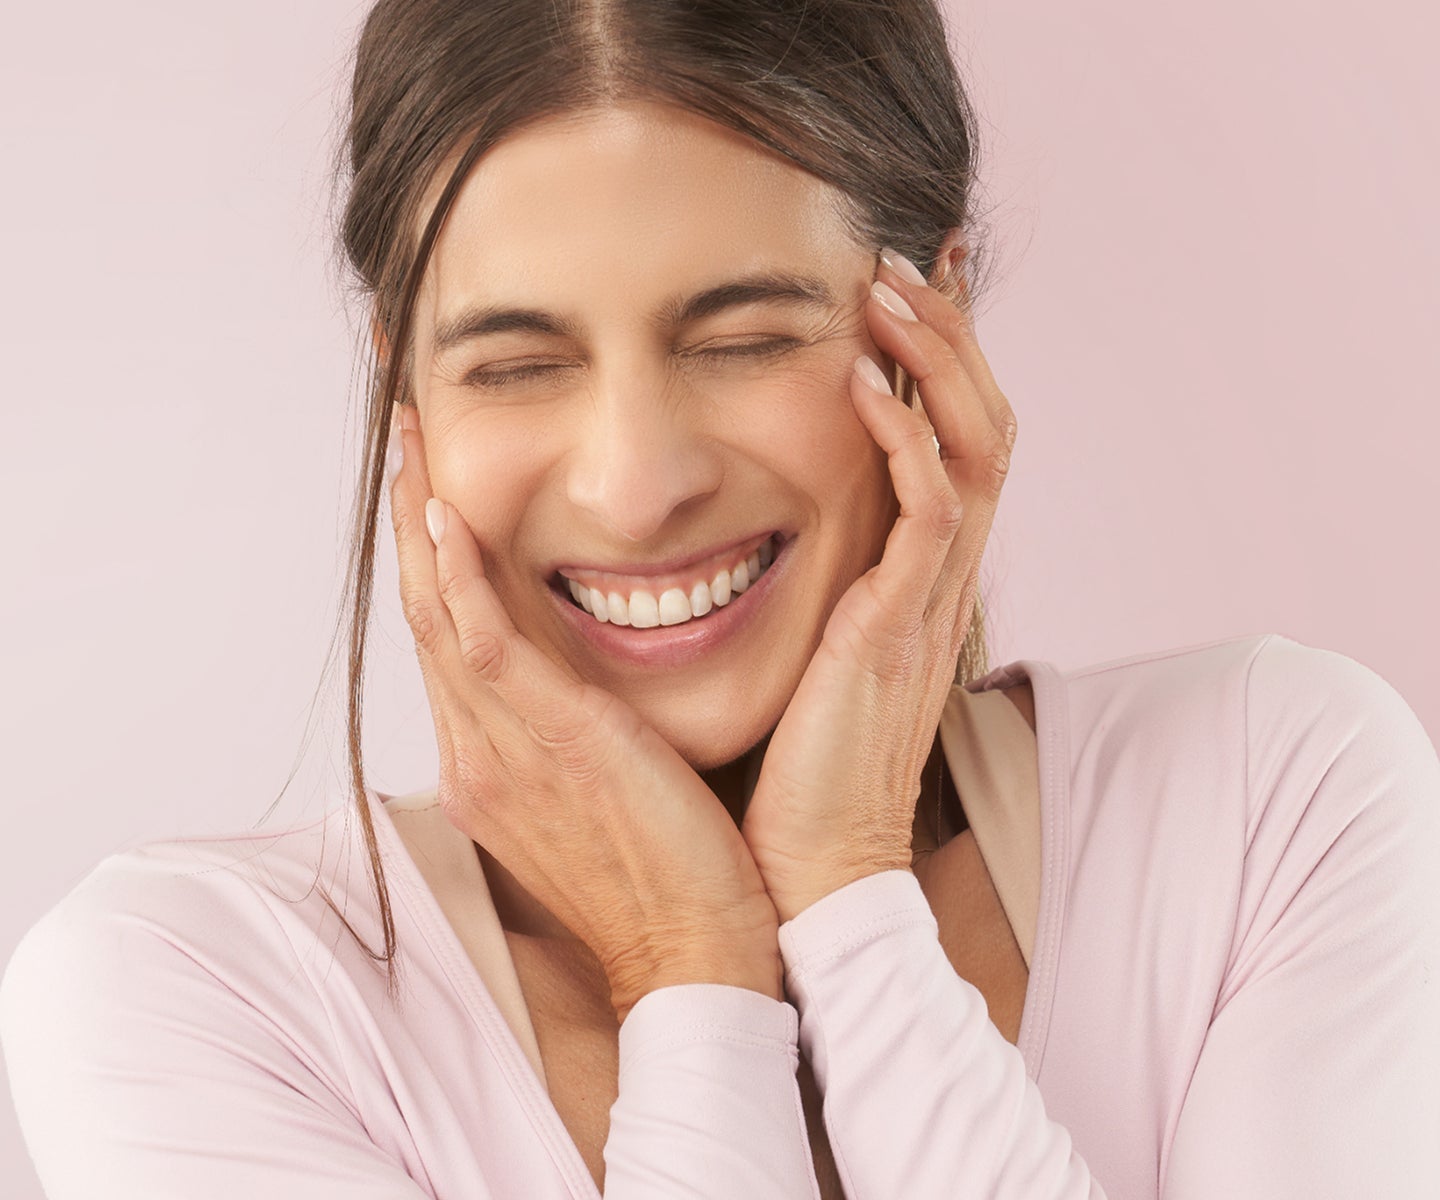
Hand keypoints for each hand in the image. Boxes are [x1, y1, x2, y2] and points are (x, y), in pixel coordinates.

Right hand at [388, 405, 781, 1020]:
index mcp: (491, 765)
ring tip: (414, 444)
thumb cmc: (667, 876)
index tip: (430, 491)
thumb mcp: (602, 796)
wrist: (697, 952)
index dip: (433, 563)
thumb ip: (574, 736)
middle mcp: (478, 754)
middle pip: (428, 615)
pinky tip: (448, 514)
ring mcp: (502, 751)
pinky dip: (461, 577)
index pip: (449, 642)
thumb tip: (583, 688)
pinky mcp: (550, 744)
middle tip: (407, 439)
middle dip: (412, 523)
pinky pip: (486, 644)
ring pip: (441, 616)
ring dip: (423, 523)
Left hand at [739, 248, 1016, 922]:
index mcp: (915, 584)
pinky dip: (906, 439)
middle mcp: (938, 582)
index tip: (895, 293)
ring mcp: (929, 601)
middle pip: (984, 424)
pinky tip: (862, 384)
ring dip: (936, 360)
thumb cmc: (793, 771)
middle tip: (900, 260)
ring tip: (886, 287)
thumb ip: (808, 592)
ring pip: (974, 447)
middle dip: (950, 337)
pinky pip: (933, 511)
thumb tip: (744, 537)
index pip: (953, 446)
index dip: (938, 364)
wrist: (812, 869)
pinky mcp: (900, 627)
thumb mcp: (810, 657)